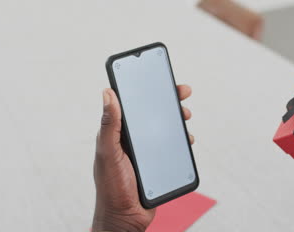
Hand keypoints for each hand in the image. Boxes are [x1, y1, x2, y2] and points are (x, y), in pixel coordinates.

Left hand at [92, 85, 193, 231]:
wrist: (125, 218)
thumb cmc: (111, 187)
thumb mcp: (108, 153)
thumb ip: (109, 125)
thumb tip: (107, 93)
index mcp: (118, 133)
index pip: (131, 104)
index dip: (144, 88)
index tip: (158, 77)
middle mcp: (132, 139)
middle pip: (152, 112)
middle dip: (168, 100)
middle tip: (182, 92)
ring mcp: (146, 151)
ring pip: (165, 128)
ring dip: (176, 119)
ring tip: (185, 116)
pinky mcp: (158, 163)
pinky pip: (172, 146)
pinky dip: (181, 140)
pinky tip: (187, 139)